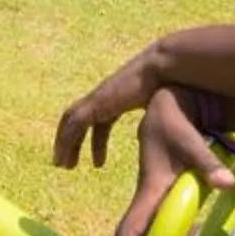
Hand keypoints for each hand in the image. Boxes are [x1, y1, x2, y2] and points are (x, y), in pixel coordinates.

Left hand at [54, 45, 169, 170]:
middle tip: (67, 164)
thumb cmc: (172, 87)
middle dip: (71, 141)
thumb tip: (171, 142)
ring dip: (64, 143)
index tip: (97, 162)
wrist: (166, 70)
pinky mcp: (97, 101)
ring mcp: (99, 97)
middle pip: (78, 119)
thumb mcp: (161, 111)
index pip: (99, 122)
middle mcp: (104, 97)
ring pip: (71, 121)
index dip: (95, 142)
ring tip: (62, 165)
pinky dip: (67, 140)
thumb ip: (159, 124)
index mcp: (118, 99)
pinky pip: (76, 123)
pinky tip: (66, 156)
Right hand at [101, 88, 234, 235]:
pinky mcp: (160, 196)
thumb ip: (207, 162)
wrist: (168, 98)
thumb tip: (226, 183)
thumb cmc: (179, 118)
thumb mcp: (191, 138)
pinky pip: (144, 231)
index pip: (129, 233)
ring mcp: (152, 199)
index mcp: (150, 190)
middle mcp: (146, 198)